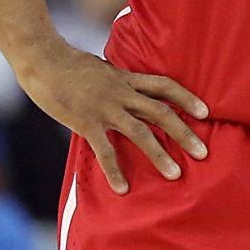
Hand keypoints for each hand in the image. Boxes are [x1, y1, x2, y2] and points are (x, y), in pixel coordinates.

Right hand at [15, 40, 207, 194]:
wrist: (43, 61)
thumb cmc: (70, 66)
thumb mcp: (103, 70)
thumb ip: (119, 82)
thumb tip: (130, 91)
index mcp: (127, 79)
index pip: (165, 86)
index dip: (187, 98)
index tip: (206, 112)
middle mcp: (122, 93)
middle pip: (161, 112)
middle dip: (184, 134)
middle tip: (203, 153)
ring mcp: (105, 108)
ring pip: (140, 132)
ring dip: (160, 155)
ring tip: (175, 174)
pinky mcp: (86, 122)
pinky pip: (105, 150)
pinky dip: (114, 170)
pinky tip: (123, 189)